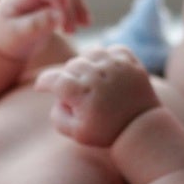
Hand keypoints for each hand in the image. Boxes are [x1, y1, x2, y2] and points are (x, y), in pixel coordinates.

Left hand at [0, 0, 90, 60]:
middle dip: (70, 7)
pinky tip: (85, 23)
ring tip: (84, 25)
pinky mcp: (53, 0)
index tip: (64, 26)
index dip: (59, 4)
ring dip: (78, 7)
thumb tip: (58, 16)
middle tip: (70, 32)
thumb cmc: (8, 39)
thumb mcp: (18, 34)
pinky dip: (79, 9)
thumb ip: (35, 25)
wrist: (6, 42)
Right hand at [34, 45, 159, 146]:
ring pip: (91, 53)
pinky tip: (107, 70)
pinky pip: (114, 50)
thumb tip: (57, 99)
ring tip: (89, 78)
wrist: (142, 129)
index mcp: (81, 91)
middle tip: (73, 92)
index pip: (52, 79)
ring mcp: (115, 66)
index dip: (43, 82)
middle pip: (71, 65)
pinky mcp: (132, 63)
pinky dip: (108, 57)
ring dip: (86, 63)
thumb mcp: (76, 133)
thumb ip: (58, 117)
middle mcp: (96, 73)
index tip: (41, 88)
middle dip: (66, 77)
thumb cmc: (107, 133)